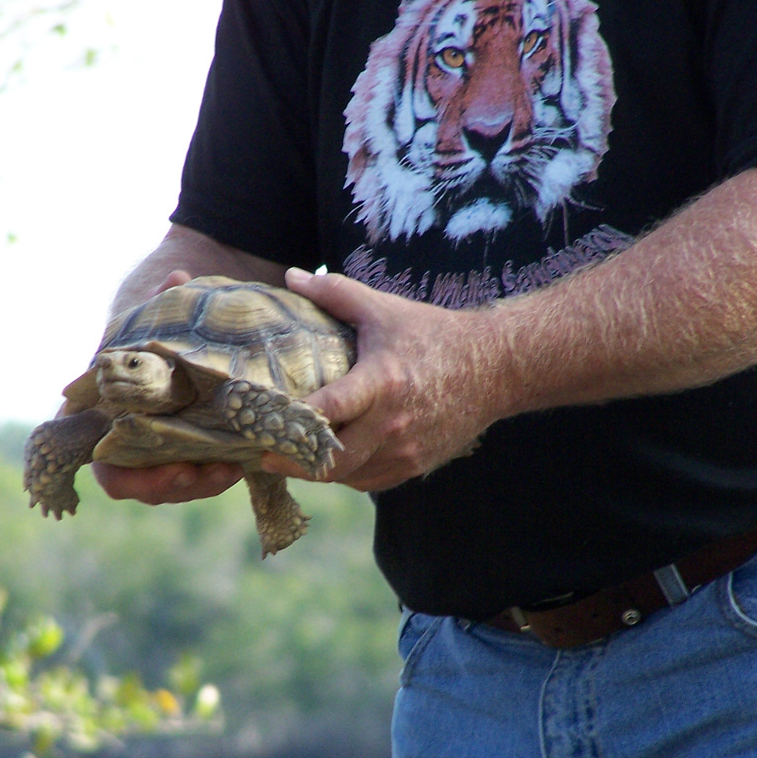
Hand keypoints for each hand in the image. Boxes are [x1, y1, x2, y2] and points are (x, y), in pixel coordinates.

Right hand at [82, 267, 244, 505]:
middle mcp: (123, 444)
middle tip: (200, 473)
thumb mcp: (146, 318)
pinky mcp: (182, 455)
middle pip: (142, 485)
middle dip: (172, 484)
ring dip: (200, 482)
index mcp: (100, 419)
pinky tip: (241, 462)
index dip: (134, 477)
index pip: (105, 466)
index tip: (172, 468)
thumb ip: (157, 303)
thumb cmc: (145, 331)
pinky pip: (194, 474)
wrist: (169, 336)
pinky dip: (214, 471)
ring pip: (171, 485)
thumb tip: (178, 276)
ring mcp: (152, 454)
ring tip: (230, 469)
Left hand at [262, 267, 500, 492]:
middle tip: (266, 455)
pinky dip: (348, 473)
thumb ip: (335, 293)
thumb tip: (292, 276)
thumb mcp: (383, 310)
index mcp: (382, 382)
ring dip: (320, 468)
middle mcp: (393, 424)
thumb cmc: (433, 335)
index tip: (261, 425)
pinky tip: (333, 456)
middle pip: (332, 461)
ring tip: (295, 454)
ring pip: (348, 476)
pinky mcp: (415, 465)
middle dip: (294, 463)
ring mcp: (405, 450)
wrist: (495, 369)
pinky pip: (369, 481)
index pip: (328, 411)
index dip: (291, 423)